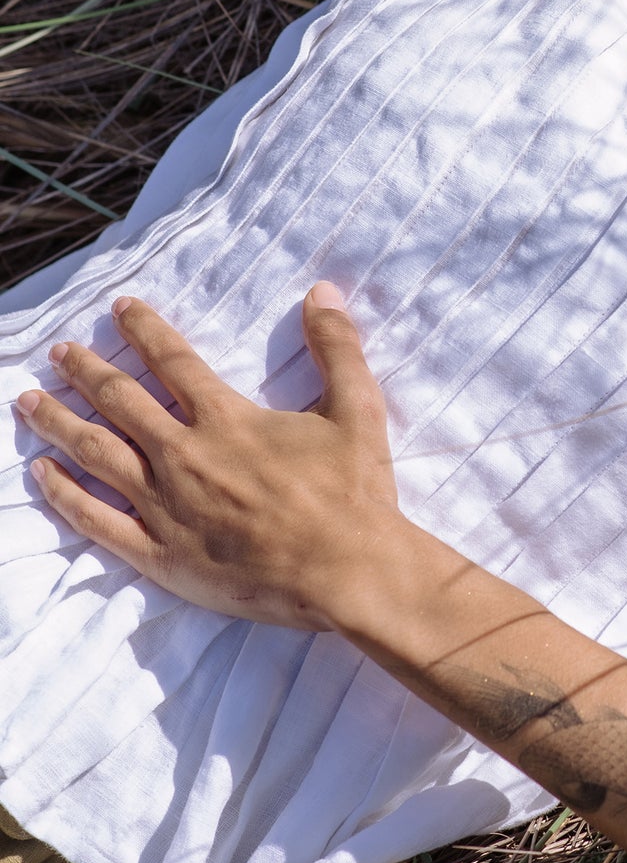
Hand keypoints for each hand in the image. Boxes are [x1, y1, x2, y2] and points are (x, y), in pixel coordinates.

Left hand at [14, 287, 404, 631]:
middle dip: (86, 370)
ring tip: (30, 400)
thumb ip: (337, 346)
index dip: (144, 330)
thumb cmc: (353, 491)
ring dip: (59, 422)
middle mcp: (184, 456)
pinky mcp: (160, 555)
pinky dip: (64, 495)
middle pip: (120, 402)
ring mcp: (165, 507)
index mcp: (226, 419)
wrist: (345, 571)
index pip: (172, 362)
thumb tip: (322, 292)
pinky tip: (42, 474)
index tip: (119, 308)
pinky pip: (97, 521)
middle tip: (59, 351)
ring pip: (96, 454)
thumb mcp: (357, 407)